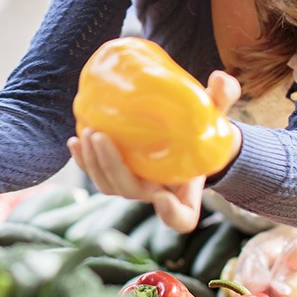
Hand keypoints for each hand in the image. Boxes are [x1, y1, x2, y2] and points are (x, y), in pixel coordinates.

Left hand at [67, 70, 241, 233]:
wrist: (187, 136)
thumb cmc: (202, 130)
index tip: (163, 195)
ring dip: (93, 163)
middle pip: (131, 191)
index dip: (172, 213)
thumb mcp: (218, 114)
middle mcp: (157, 193)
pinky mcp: (117, 172)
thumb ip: (222, 98)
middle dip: (112, 167)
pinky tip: (74, 141)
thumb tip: (219, 78)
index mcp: (186, 190)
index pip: (183, 217)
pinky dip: (82, 161)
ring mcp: (135, 185)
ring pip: (109, 185)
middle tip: (100, 136)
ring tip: (87, 133)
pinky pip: (97, 174)